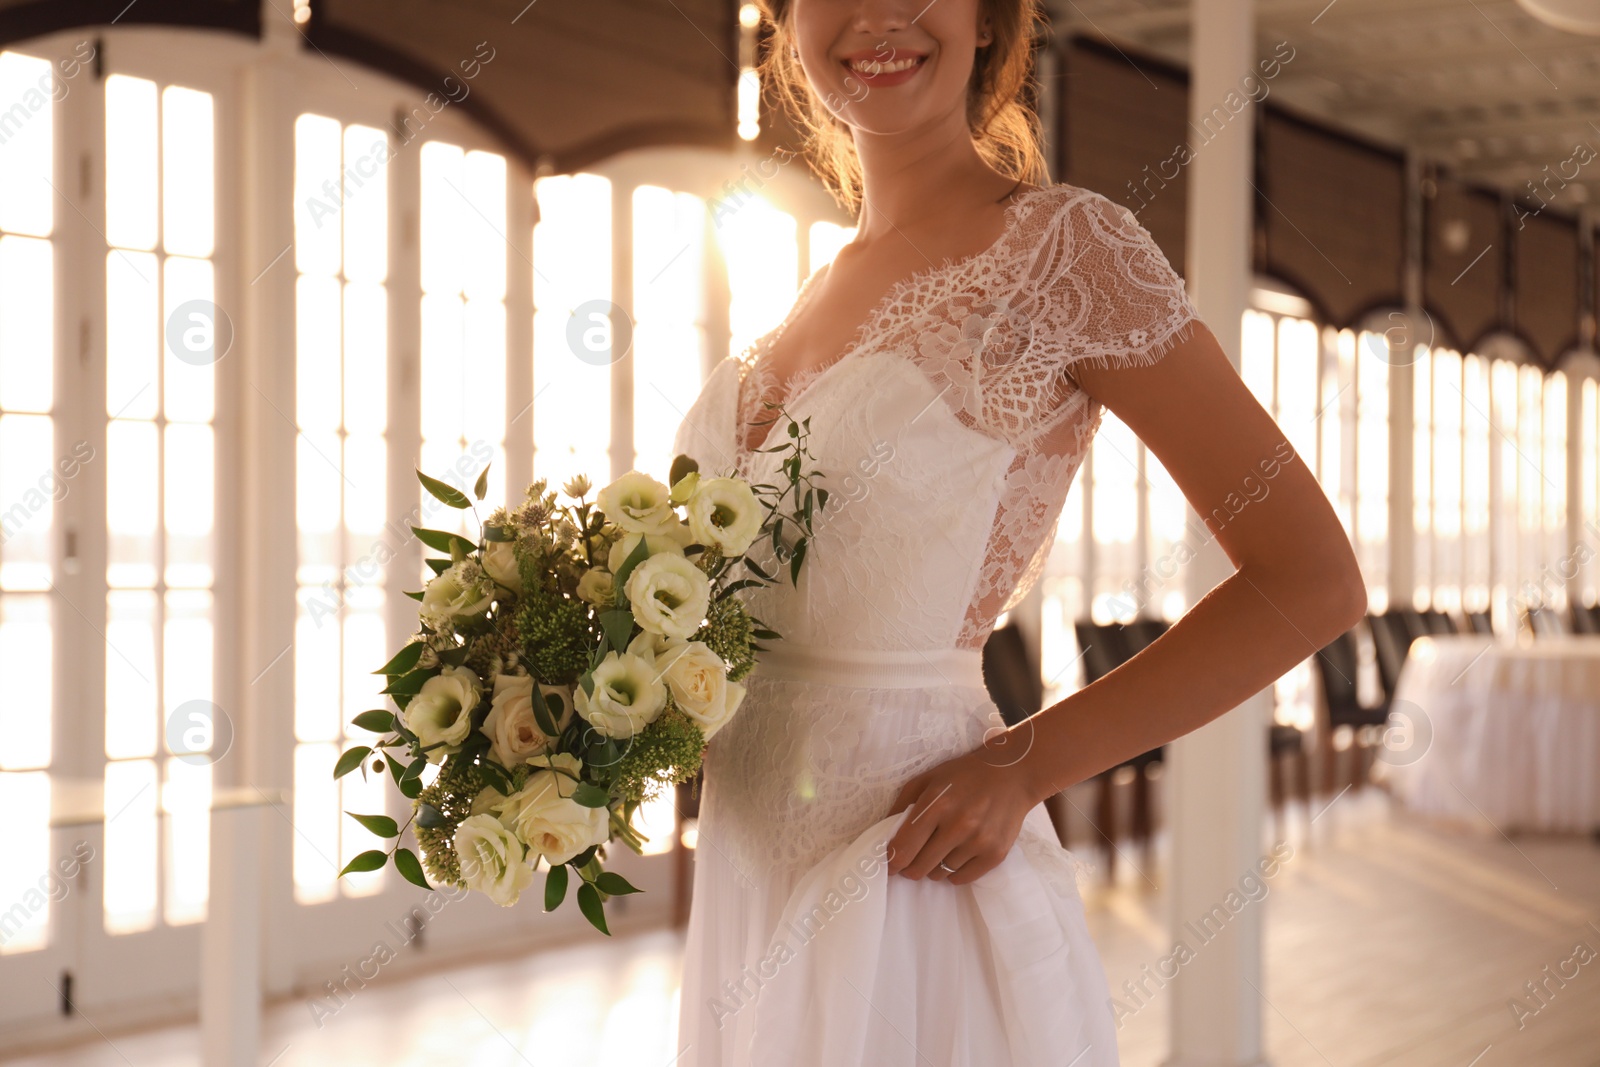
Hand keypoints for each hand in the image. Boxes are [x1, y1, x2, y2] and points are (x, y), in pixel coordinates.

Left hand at [883, 725, 1040, 885]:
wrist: (1013, 774)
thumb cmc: (965, 774)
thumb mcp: (928, 779)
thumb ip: (902, 805)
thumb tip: (883, 834)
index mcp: (937, 804)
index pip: (903, 848)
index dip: (891, 862)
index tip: (889, 865)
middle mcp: (958, 825)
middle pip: (919, 867)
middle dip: (909, 868)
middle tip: (911, 862)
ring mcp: (979, 841)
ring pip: (940, 873)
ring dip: (934, 867)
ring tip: (940, 849)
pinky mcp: (996, 854)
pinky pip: (962, 879)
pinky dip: (953, 873)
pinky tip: (955, 857)